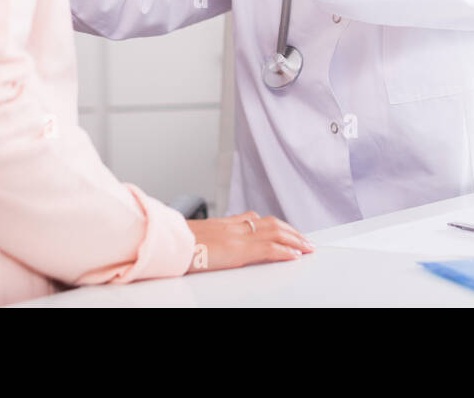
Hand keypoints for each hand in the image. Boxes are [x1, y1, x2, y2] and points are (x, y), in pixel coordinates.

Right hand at [184, 212, 313, 271]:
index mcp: (222, 223)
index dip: (273, 225)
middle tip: (305, 240)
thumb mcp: (191, 238)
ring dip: (294, 239)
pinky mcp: (238, 249)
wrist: (166, 244)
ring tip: (307, 247)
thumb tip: (205, 245)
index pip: (254, 218)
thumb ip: (205, 238)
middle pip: (270, 223)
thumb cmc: (173, 244)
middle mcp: (232, 226)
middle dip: (290, 231)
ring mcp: (236, 236)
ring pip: (275, 232)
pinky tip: (295, 256)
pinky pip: (268, 247)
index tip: (284, 230)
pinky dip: (285, 250)